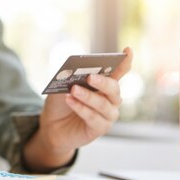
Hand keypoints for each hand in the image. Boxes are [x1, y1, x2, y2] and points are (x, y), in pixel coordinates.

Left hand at [24, 47, 132, 171]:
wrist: (52, 125)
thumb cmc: (61, 102)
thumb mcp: (62, 85)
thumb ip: (71, 77)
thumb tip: (75, 70)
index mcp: (104, 84)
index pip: (119, 71)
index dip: (125, 61)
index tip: (128, 50)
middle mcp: (110, 99)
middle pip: (113, 88)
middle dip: (103, 82)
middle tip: (90, 77)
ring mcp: (107, 114)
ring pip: (103, 104)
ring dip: (88, 96)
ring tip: (74, 90)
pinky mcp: (100, 128)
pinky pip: (93, 117)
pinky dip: (81, 108)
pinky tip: (70, 101)